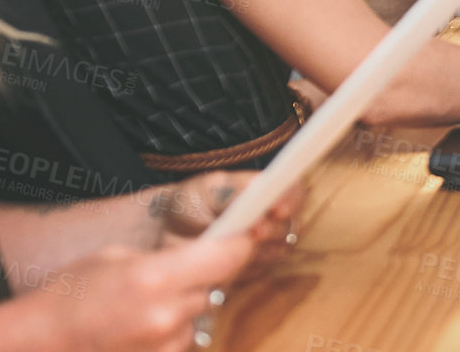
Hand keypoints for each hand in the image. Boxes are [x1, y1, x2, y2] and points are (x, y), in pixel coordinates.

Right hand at [28, 235, 253, 351]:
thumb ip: (165, 258)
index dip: (239, 244)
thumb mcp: (115, 258)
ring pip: (199, 318)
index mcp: (155, 277)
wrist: (38, 344)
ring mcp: (163, 347)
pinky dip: (169, 333)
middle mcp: (166, 315)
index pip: (227, 257)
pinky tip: (137, 328)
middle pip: (214, 289)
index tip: (243, 236)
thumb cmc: (67, 296)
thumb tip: (202, 256)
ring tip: (141, 307)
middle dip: (202, 278)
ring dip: (183, 309)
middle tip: (172, 274)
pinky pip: (181, 342)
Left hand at [151, 170, 303, 259]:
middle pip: (289, 226)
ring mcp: (266, 246)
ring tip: (230, 246)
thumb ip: (234, 189)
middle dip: (273, 230)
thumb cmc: (190, 202)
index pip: (293, 192)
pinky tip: (223, 263)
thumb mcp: (208, 189)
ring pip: (275, 252)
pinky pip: (257, 272)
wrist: (166, 232)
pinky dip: (242, 268)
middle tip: (255, 231)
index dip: (290, 200)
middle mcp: (273, 218)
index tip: (278, 209)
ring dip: (255, 251)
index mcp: (267, 191)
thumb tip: (258, 187)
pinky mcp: (253, 270)